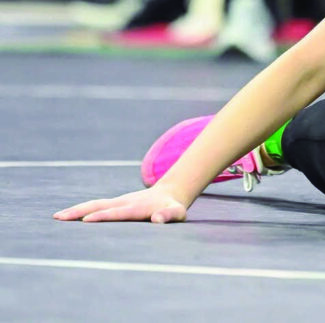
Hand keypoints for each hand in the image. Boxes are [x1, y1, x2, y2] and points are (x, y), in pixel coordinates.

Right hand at [53, 186, 187, 223]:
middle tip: (60, 217)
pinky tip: (67, 216)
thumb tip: (157, 220)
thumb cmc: (173, 208)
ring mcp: (118, 201)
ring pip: (94, 204)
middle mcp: (124, 202)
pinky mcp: (114, 203)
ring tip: (56, 217)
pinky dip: (81, 209)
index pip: (117, 213)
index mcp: (137, 208)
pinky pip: (95, 206)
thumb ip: (169, 216)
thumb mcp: (177, 212)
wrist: (170, 193)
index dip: (103, 217)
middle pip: (99, 206)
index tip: (86, 221)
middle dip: (80, 212)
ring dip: (76, 210)